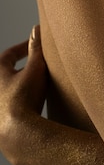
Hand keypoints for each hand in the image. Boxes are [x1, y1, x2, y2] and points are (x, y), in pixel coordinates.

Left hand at [0, 26, 47, 164]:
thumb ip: (37, 48)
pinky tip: (31, 109)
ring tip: (35, 89)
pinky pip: (9, 108)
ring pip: (7, 91)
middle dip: (20, 69)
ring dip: (18, 88)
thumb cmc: (25, 98)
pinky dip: (18, 104)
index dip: (24, 48)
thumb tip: (36, 28)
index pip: (10, 54)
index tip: (34, 47)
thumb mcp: (36, 69)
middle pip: (6, 74)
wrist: (18, 136)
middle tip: (35, 67)